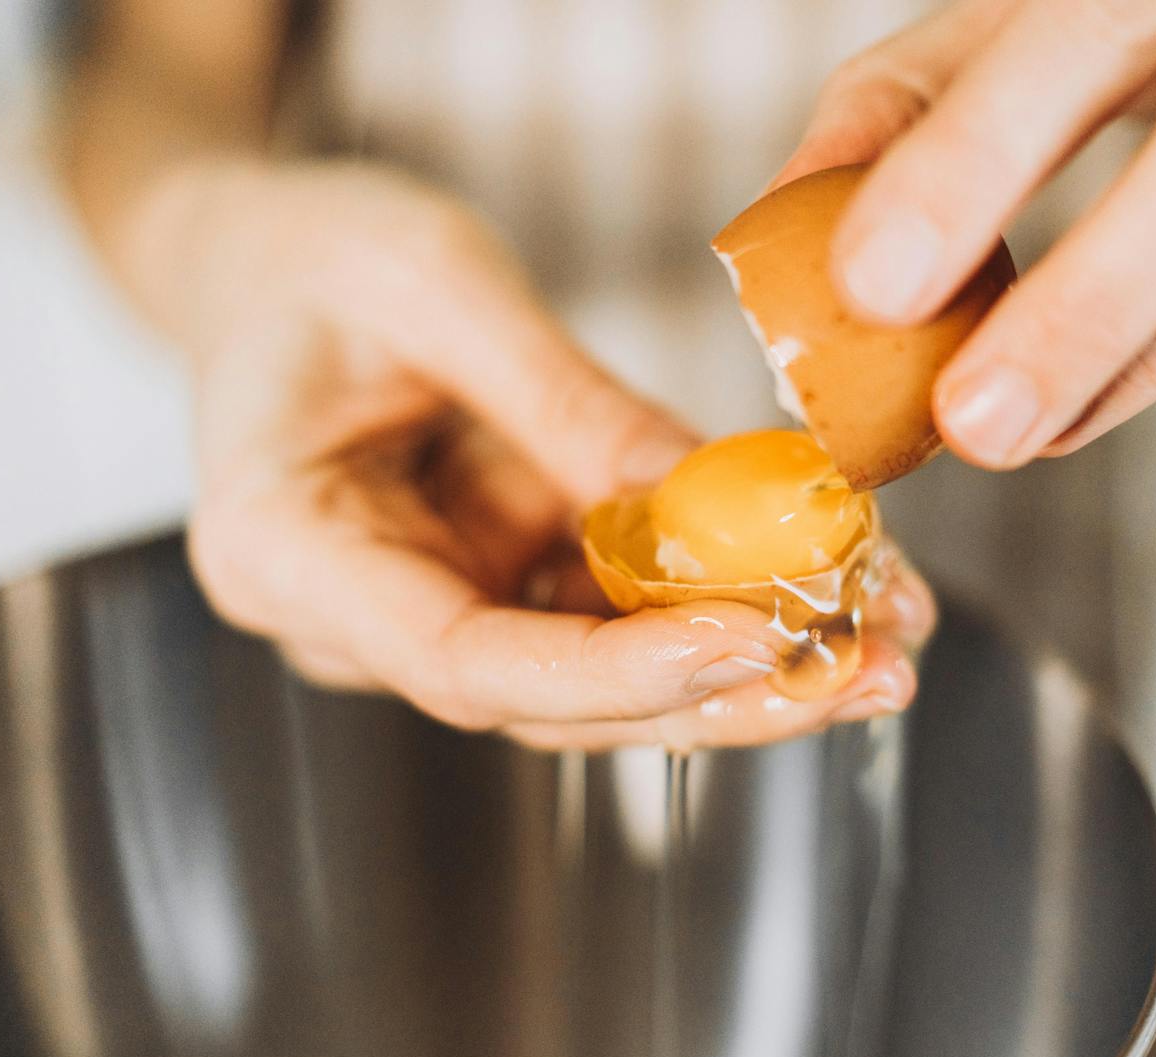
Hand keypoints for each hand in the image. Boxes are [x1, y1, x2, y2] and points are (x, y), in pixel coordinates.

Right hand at [132, 162, 930, 747]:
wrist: (265, 258)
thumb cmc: (314, 255)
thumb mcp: (437, 286)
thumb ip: (567, 405)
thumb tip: (720, 505)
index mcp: (287, 553)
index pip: (466, 663)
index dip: (618, 671)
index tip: (751, 638)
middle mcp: (359, 619)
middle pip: (556, 702)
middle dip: (724, 694)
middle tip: (868, 668)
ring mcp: (437, 610)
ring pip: (606, 682)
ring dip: (753, 669)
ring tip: (890, 635)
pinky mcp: (501, 585)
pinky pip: (621, 616)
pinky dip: (727, 602)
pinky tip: (837, 583)